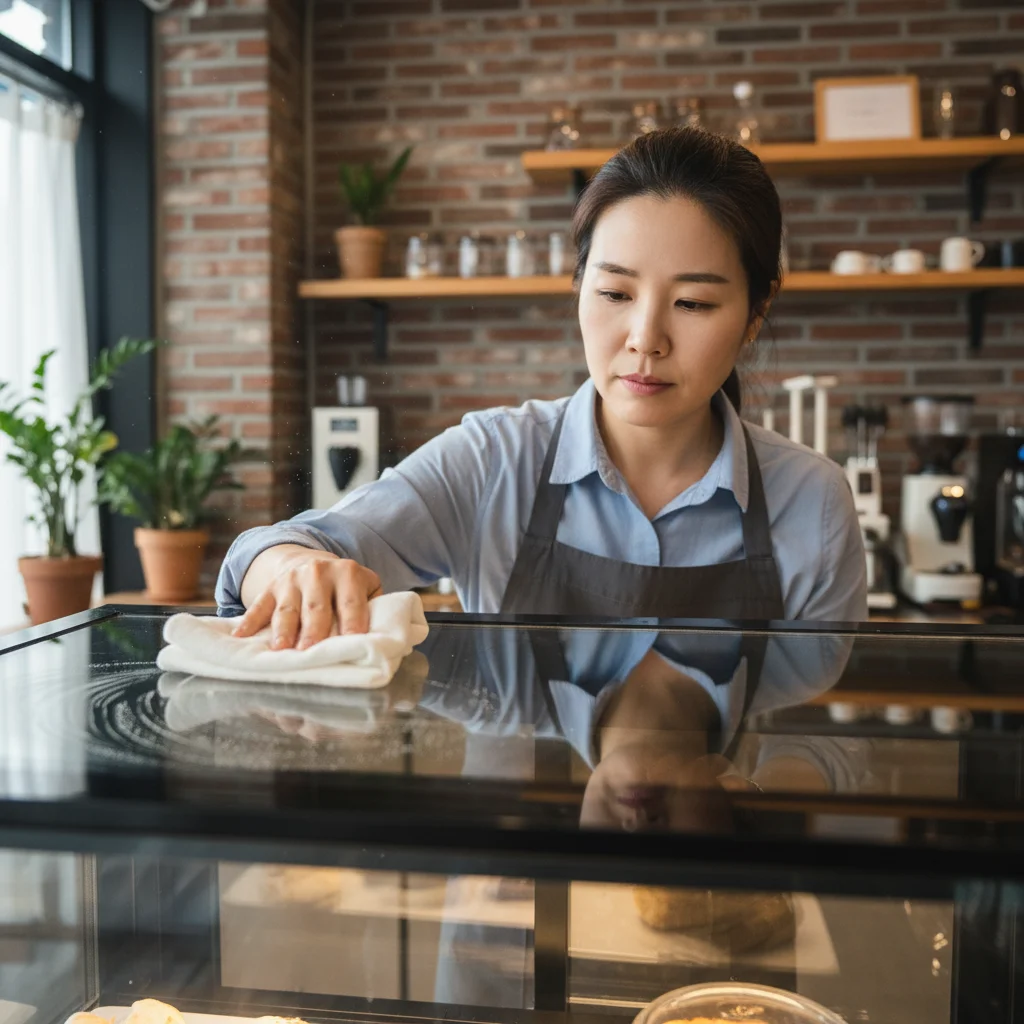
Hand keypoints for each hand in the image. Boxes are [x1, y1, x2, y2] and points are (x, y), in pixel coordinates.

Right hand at [232, 548, 381, 647]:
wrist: (314, 565)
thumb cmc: (346, 589)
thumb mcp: (367, 589)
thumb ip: (376, 609)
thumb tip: (385, 640)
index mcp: (348, 572)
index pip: (351, 602)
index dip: (352, 623)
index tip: (351, 644)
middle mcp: (319, 572)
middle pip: (317, 606)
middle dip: (313, 630)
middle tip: (310, 651)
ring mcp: (291, 580)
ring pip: (287, 608)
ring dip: (283, 630)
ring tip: (281, 650)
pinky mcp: (271, 588)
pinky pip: (258, 606)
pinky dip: (249, 622)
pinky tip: (241, 636)